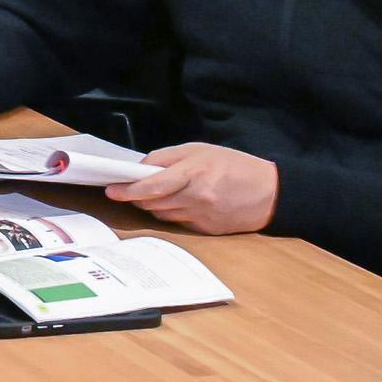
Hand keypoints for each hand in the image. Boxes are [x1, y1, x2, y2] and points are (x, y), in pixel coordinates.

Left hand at [108, 144, 278, 234]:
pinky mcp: (206, 231)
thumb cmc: (234, 165)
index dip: (129, 189)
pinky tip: (177, 203)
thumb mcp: (199, 150)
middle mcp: (196, 198)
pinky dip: (171, 213)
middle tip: (126, 189)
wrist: (270, 192)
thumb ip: (167, 158)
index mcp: (194, 173)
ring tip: (154, 193)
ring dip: (152, 205)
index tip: (111, 189)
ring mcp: (201, 217)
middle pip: (152, 202)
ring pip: (162, 214)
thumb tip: (141, 169)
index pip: (152, 186)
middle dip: (136, 196)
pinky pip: (178, 223)